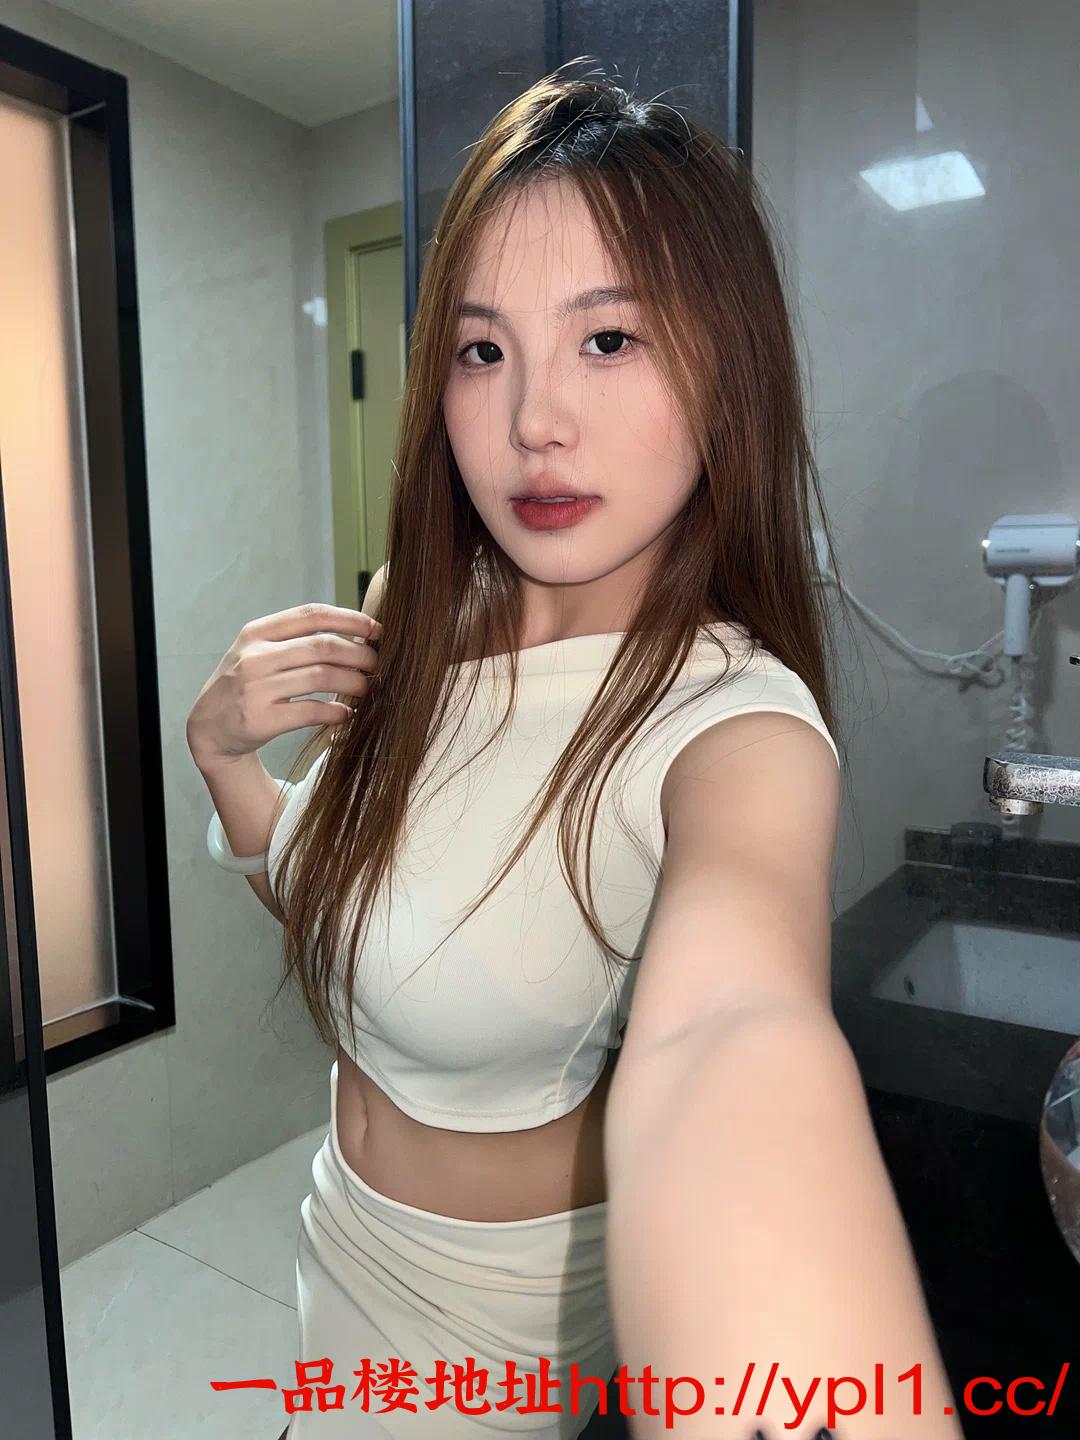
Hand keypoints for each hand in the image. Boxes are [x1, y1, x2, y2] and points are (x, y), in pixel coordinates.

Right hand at [186, 602, 381, 769]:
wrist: (208, 729)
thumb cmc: (245, 685)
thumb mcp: (257, 652)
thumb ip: (296, 640)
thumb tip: (357, 636)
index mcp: (257, 633)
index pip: (312, 614)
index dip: (350, 619)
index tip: (377, 630)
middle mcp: (254, 656)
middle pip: (323, 646)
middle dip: (360, 655)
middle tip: (379, 665)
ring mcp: (255, 687)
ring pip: (322, 677)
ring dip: (354, 683)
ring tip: (367, 690)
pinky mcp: (260, 719)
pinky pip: (311, 711)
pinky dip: (336, 712)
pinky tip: (346, 714)